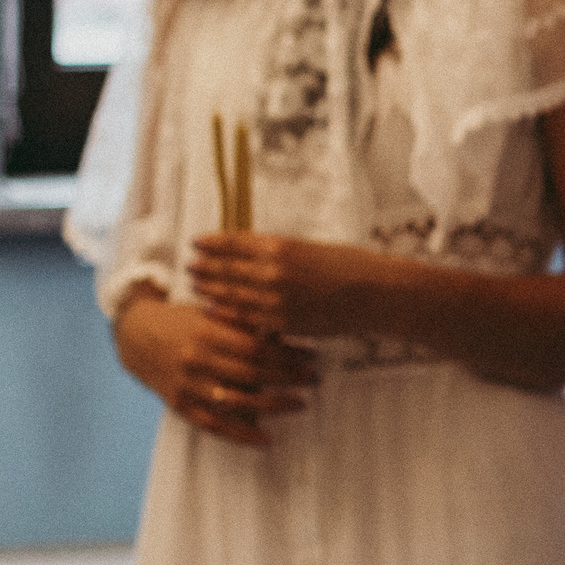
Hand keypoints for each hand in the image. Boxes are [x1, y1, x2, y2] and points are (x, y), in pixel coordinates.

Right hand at [114, 287, 316, 446]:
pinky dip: (241, 435)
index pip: (256, 348)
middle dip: (289, 379)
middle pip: (252, 375)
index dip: (287, 355)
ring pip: (236, 403)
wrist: (135, 335)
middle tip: (315, 380)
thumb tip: (286, 329)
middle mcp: (196, 361)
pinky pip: (213, 425)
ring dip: (273, 406)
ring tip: (300, 404)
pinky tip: (266, 439)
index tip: (312, 357)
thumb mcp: (211, 312)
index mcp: (207, 333)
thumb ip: (244, 322)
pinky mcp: (178, 405)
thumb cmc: (184, 320)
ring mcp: (186, 386)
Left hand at [186, 232, 381, 340]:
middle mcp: (272, 272)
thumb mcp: (311, 247)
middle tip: (189, 265)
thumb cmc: (350, 265)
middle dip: (205, 266)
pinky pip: (246, 318)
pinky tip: (213, 309)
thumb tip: (253, 252)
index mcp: (280, 247)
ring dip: (210, 289)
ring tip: (197, 285)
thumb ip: (280, 252)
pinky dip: (227, 312)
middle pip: (226, 269)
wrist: (375, 293)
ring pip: (231, 295)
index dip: (212, 243)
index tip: (197, 242)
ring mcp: (275, 300)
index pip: (234, 243)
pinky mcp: (282, 322)